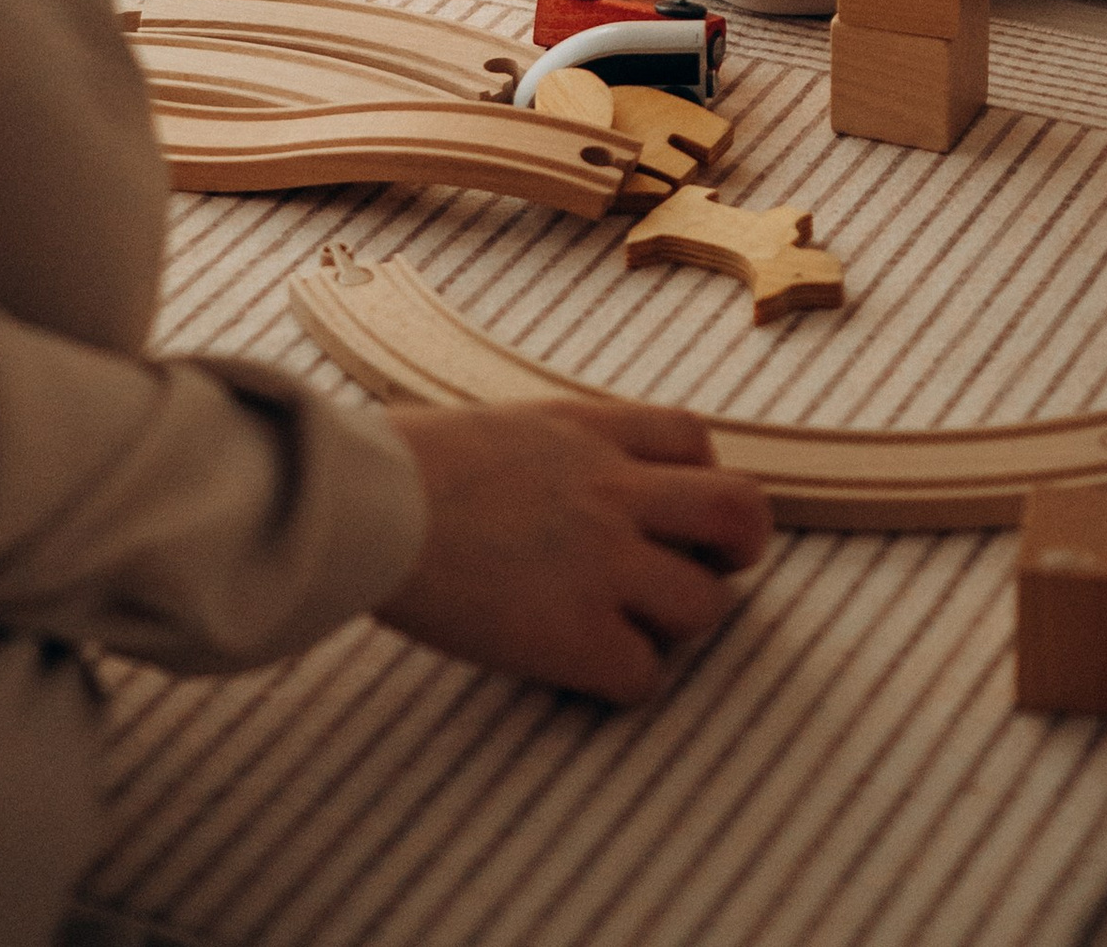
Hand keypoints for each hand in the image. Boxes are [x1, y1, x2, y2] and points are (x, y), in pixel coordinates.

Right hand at [374, 400, 770, 704]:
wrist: (366, 502)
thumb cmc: (404, 463)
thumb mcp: (502, 426)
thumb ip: (556, 450)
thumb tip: (562, 481)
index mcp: (590, 431)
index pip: (694, 440)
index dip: (696, 480)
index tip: (670, 510)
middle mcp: (614, 491)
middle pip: (740, 513)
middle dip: (738, 549)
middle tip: (702, 571)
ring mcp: (603, 563)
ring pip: (706, 606)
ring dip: (677, 624)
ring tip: (629, 628)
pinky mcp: (575, 635)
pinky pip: (645, 677)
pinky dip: (623, 681)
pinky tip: (582, 670)